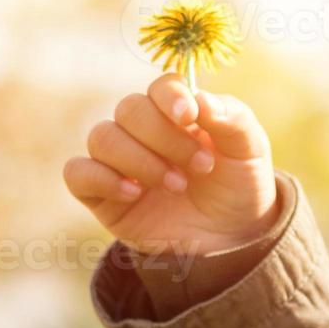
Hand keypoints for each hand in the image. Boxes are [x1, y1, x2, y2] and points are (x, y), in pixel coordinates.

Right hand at [63, 72, 280, 255]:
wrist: (231, 240)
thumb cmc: (239, 187)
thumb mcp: (251, 150)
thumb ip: (233, 119)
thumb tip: (200, 98)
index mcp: (178, 112)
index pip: (161, 86)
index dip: (170, 96)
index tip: (189, 117)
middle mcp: (144, 131)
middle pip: (130, 109)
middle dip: (164, 138)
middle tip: (201, 166)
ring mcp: (120, 161)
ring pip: (102, 137)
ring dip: (140, 160)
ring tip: (177, 186)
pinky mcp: (101, 194)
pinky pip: (78, 172)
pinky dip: (103, 178)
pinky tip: (135, 193)